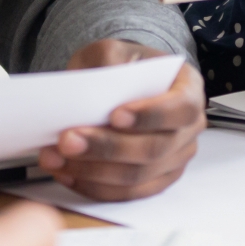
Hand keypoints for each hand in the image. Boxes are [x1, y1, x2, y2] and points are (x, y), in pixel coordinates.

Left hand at [40, 40, 204, 201]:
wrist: (121, 85)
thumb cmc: (122, 67)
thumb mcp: (113, 51)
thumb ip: (107, 63)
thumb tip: (95, 87)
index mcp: (189, 89)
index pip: (181, 108)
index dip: (150, 115)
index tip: (114, 115)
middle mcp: (189, 128)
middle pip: (154, 148)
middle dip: (107, 147)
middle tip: (67, 140)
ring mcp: (175, 159)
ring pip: (137, 176)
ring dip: (92, 171)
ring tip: (56, 157)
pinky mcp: (155, 181)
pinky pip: (125, 194)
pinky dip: (93, 186)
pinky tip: (66, 173)